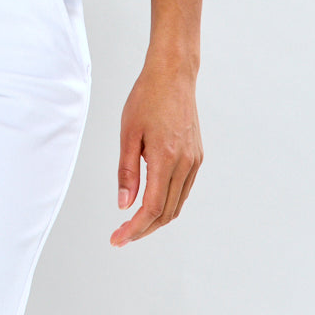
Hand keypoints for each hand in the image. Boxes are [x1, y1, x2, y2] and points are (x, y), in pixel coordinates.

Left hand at [110, 54, 202, 246]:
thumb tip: (124, 205)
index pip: (151, 208)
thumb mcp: (128, 132)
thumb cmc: (147, 97)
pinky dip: (168, 203)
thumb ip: (127, 171)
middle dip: (144, 229)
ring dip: (156, 219)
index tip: (117, 239)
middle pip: (166, 213)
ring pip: (177, 204)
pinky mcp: (197, 156)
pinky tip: (151, 201)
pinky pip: (183, 190)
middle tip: (122, 235)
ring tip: (134, 223)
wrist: (173, 74)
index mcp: (165, 158)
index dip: (134, 229)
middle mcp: (185, 164)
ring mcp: (194, 161)